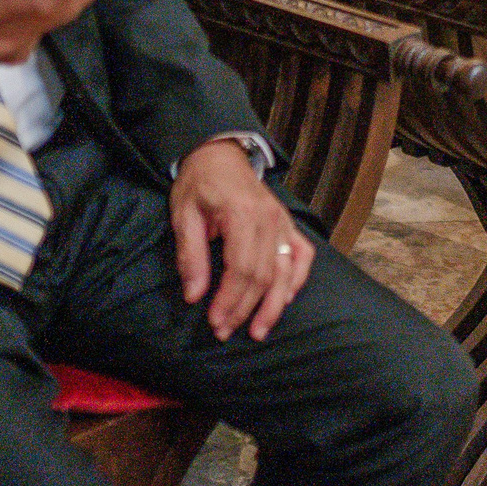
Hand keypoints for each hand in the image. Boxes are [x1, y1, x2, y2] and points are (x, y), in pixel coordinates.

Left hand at [170, 138, 311, 340]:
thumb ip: (191, 255)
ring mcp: (283, 221)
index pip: (241, 267)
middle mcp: (269, 219)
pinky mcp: (287, 223)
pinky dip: (297, 279)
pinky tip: (285, 298)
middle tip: (225, 331)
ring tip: (259, 330)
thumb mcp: (184, 215)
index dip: (229, 299)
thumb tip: (194, 296)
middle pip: (264, 274)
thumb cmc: (199, 183)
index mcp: (242, 214)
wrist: (219, 154)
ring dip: (273, 305)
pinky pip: (302, 254)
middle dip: (245, 309)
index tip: (214, 321)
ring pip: (286, 271)